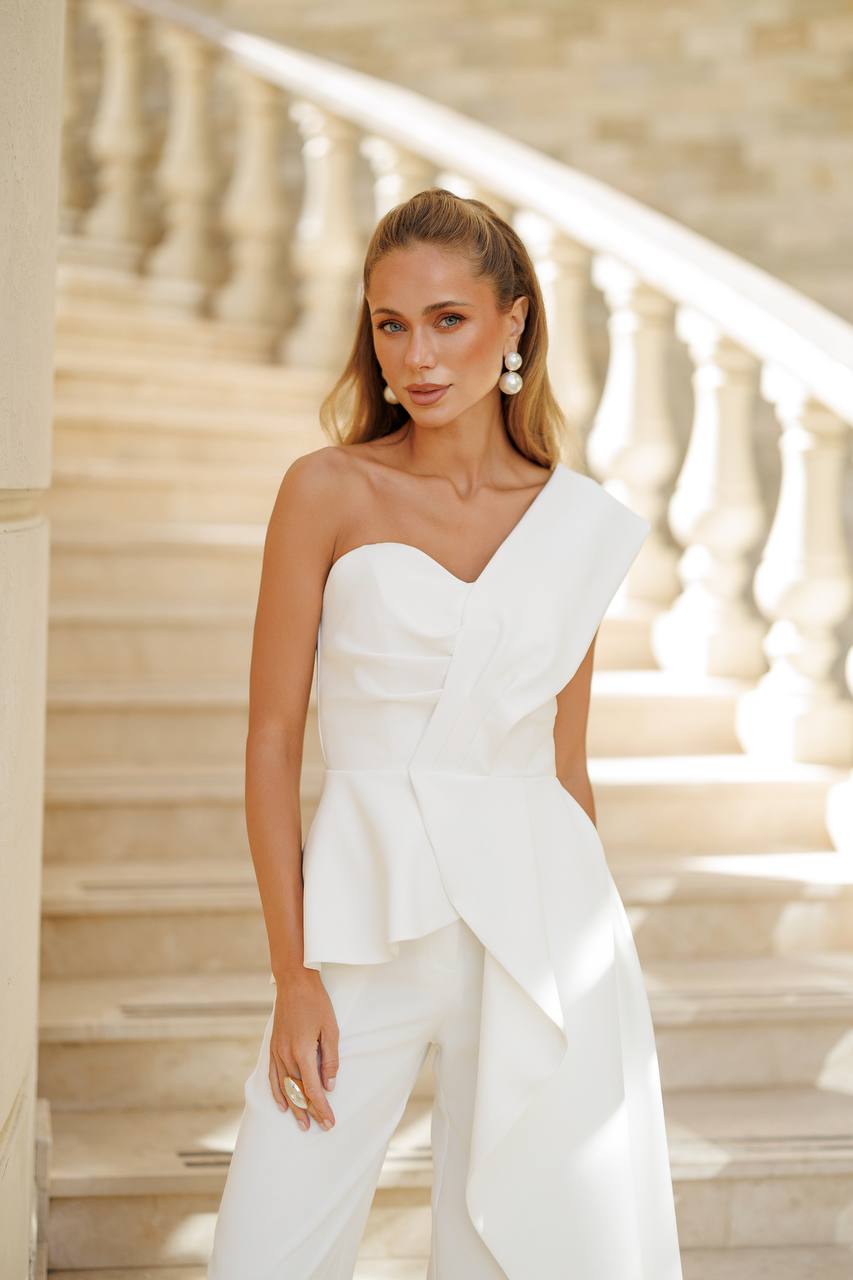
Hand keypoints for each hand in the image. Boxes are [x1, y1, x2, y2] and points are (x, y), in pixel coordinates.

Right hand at [268, 970, 338, 1131]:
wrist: (294, 982)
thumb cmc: (316, 1003)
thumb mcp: (331, 1029)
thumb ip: (330, 1059)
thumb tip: (330, 1085)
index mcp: (303, 1053)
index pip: (312, 1090)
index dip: (321, 1108)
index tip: (330, 1122)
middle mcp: (287, 1056)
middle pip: (298, 1093)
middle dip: (310, 1112)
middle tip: (320, 1127)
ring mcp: (277, 1052)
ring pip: (285, 1088)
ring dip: (294, 1107)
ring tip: (302, 1124)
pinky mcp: (273, 1047)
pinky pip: (273, 1075)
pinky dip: (276, 1093)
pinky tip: (282, 1105)